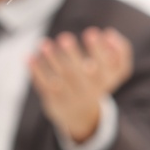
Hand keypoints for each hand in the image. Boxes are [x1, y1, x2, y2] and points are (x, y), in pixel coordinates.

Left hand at [29, 27, 132, 143]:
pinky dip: (36, 70)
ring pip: (57, 81)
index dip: (97, 50)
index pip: (101, 68)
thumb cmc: (98, 85)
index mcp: (102, 86)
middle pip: (77, 75)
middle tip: (65, 37)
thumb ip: (119, 53)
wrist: (83, 118)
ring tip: (44, 43)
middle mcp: (86, 94)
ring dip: (51, 61)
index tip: (92, 32)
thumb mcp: (116, 74)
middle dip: (71, 55)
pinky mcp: (53, 101)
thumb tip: (109, 33)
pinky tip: (30, 56)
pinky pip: (43, 86)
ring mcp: (68, 99)